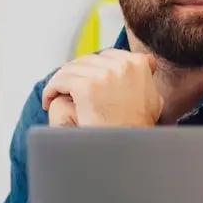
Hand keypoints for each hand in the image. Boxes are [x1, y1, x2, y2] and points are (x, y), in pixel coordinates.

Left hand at [41, 50, 163, 126]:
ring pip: (71, 69)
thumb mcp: (153, 98)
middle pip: (88, 60)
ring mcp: (105, 74)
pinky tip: (50, 100)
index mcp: (138, 64)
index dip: (95, 69)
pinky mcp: (87, 86)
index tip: (86, 80)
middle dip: (76, 75)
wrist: (129, 147)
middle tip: (68, 89)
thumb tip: (148, 62)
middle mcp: (122, 65)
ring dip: (61, 82)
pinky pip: (61, 80)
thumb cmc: (137, 127)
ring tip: (56, 95)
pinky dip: (52, 90)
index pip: (108, 55)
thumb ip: (147, 77)